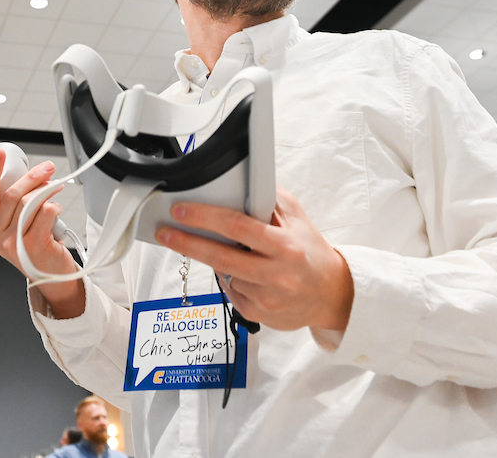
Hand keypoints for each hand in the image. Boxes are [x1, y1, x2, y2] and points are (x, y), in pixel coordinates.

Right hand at [0, 148, 83, 316]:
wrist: (49, 276)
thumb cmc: (32, 246)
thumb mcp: (14, 225)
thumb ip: (13, 205)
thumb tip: (29, 175)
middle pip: (13, 195)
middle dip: (32, 177)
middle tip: (47, 168)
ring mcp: (12, 243)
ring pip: (30, 202)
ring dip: (47, 192)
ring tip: (55, 192)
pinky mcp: (32, 246)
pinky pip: (46, 213)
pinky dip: (55, 208)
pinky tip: (56, 213)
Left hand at [155, 187, 352, 331]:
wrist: (330, 294)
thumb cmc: (310, 251)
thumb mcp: (296, 218)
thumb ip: (268, 198)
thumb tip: (238, 181)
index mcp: (285, 245)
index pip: (237, 226)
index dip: (204, 217)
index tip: (182, 211)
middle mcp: (276, 274)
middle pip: (219, 256)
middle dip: (186, 242)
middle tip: (166, 231)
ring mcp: (265, 298)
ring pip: (223, 274)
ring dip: (215, 260)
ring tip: (225, 250)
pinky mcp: (257, 315)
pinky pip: (229, 291)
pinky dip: (228, 278)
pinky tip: (241, 272)